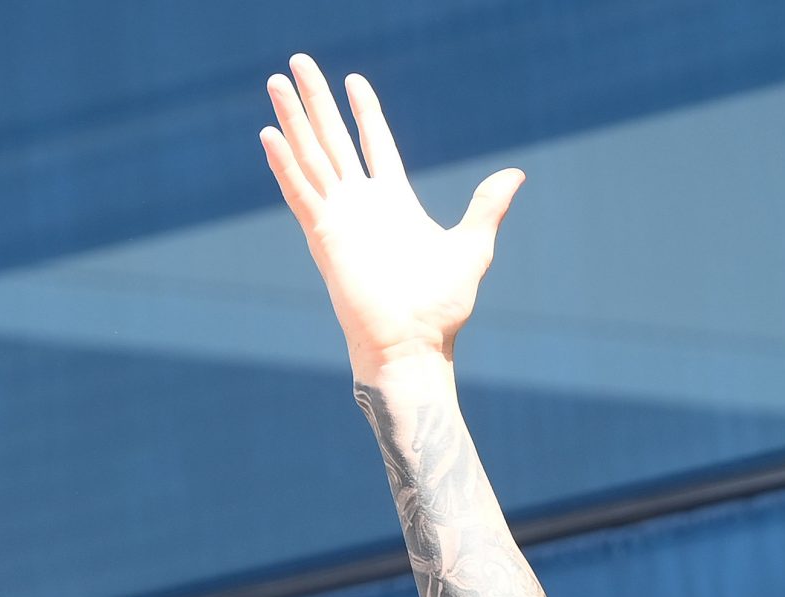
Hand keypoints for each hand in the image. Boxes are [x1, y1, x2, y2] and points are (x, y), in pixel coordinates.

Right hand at [260, 54, 522, 377]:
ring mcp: (340, 218)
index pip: (375, 143)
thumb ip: (487, 207)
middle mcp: (362, 205)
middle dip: (317, 101)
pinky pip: (300, 193)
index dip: (364, 111)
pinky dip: (285, 165)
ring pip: (311, 156)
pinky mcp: (324, 237)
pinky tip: (270, 135)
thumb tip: (514, 174)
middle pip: (334, 139)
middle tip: (298, 63)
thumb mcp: (471, 247)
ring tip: (276, 81)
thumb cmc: (440, 307)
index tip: (354, 80)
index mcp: (394, 202)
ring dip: (293, 119)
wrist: (414, 345)